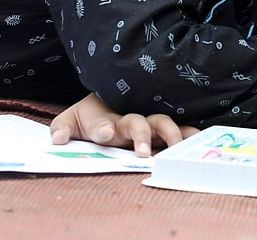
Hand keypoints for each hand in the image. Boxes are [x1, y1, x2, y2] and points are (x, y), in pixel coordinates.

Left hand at [49, 92, 197, 156]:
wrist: (108, 101)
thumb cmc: (90, 115)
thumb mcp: (70, 120)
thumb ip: (62, 128)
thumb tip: (56, 140)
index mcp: (105, 117)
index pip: (103, 122)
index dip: (103, 128)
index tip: (105, 134)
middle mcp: (129, 119)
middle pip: (138, 123)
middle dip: (142, 136)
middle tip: (143, 154)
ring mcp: (148, 124)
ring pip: (163, 124)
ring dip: (171, 136)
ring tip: (177, 150)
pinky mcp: (161, 133)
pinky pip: (180, 130)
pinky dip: (190, 135)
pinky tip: (200, 142)